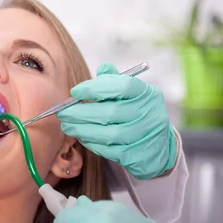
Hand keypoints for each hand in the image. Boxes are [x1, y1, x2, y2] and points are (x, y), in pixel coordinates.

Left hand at [56, 62, 176, 179]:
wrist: (159, 145)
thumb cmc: (137, 113)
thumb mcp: (131, 94)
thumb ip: (115, 81)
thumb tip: (103, 68)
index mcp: (147, 93)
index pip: (121, 86)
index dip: (94, 88)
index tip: (75, 92)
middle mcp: (149, 113)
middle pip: (110, 112)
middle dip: (80, 113)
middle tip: (63, 113)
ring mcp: (144, 136)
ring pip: (108, 134)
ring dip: (82, 130)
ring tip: (67, 126)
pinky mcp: (137, 155)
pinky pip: (109, 150)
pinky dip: (91, 143)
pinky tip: (82, 137)